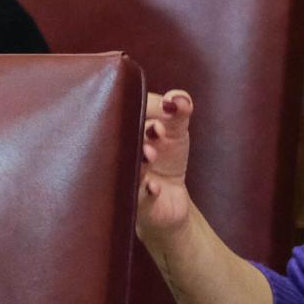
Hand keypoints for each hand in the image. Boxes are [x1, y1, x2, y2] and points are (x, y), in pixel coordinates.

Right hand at [137, 89, 194, 240]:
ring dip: (140, 161)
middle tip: (156, 129)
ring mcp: (129, 180)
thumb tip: (178, 98)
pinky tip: (154, 187)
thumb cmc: (168, 158)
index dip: (147, 107)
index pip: (129, 111)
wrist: (172, 197)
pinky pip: (139, 200)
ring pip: (128, 170)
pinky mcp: (139, 205)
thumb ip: (180, 110)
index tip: (167, 108)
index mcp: (129, 130)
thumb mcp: (176, 130)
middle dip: (140, 133)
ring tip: (150, 154)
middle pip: (123, 140)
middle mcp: (124, 154)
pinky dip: (147, 193)